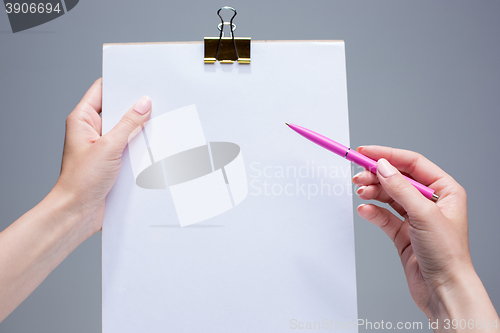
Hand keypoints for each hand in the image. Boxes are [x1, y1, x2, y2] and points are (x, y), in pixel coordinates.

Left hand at [55, 78, 151, 237]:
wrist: (78, 212)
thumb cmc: (81, 181)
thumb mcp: (109, 147)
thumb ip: (128, 124)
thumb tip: (143, 104)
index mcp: (82, 120)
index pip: (102, 90)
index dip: (120, 83)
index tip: (140, 81)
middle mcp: (92, 130)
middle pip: (117, 110)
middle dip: (136, 107)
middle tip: (155, 103)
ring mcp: (103, 146)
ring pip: (126, 129)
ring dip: (140, 129)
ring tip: (157, 124)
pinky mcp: (113, 161)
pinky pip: (130, 146)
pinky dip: (141, 146)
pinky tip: (154, 146)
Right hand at [353, 146, 497, 329]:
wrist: (442, 290)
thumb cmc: (447, 254)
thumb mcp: (423, 214)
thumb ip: (400, 188)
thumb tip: (382, 166)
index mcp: (444, 190)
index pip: (412, 163)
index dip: (387, 155)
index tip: (366, 152)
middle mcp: (430, 201)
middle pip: (397, 178)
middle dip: (376, 175)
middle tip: (358, 176)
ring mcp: (415, 217)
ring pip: (388, 196)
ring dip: (373, 192)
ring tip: (360, 192)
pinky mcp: (402, 233)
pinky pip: (384, 216)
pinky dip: (373, 211)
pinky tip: (365, 210)